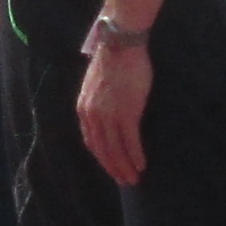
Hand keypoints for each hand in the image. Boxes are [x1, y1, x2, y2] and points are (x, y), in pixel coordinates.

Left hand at [78, 37, 151, 184]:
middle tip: (124, 180)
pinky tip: (141, 165)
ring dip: (125, 167)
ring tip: (134, 178)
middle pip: (102, 151)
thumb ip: (97, 103)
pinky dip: (135, 156)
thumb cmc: (113, 61)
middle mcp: (93, 116)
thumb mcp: (96, 85)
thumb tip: (106, 115)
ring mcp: (109, 116)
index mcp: (84, 110)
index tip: (112, 167)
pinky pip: (130, 142)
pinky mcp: (126, 113)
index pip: (91, 142)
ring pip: (116, 150)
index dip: (102, 158)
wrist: (121, 45)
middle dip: (113, 169)